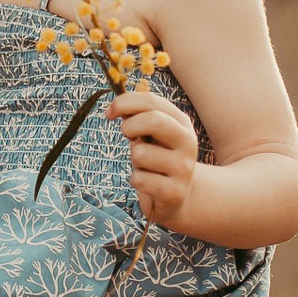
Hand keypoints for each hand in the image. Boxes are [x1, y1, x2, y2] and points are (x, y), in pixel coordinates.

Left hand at [107, 90, 198, 226]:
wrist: (179, 195)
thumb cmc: (158, 158)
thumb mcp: (151, 135)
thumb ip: (138, 117)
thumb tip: (117, 106)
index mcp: (181, 123)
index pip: (152, 101)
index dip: (125, 102)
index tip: (109, 112)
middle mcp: (187, 142)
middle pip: (154, 120)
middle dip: (130, 126)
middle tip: (128, 136)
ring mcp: (184, 168)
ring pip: (141, 153)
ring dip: (134, 160)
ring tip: (144, 165)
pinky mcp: (175, 192)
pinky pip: (140, 180)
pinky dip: (135, 180)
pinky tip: (146, 183)